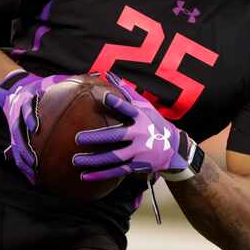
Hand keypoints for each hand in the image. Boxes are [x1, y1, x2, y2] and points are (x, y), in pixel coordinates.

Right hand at [0, 69, 69, 183]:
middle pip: (17, 132)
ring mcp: (15, 127)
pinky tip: (35, 179)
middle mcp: (18, 115)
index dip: (29, 117)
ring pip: (16, 145)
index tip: (36, 127)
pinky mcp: (15, 137)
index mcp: (27, 101)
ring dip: (23, 159)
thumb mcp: (53, 81)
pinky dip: (25, 166)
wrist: (16, 89)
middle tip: (34, 159)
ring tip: (34, 171)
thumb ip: (72, 84)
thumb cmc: (42, 87)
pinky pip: (18, 153)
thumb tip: (100, 84)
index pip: (26, 108)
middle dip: (24, 147)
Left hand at [73, 73, 195, 180]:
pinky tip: (85, 175)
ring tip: (75, 160)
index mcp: (141, 117)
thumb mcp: (145, 107)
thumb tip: (110, 74)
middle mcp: (140, 134)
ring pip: (114, 157)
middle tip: (78, 138)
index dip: (118, 103)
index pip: (129, 108)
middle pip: (117, 136)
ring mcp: (139, 152)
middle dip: (97, 138)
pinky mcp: (136, 165)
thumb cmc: (154, 123)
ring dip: (94, 160)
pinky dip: (100, 174)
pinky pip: (116, 171)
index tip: (105, 97)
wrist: (174, 148)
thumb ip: (127, 92)